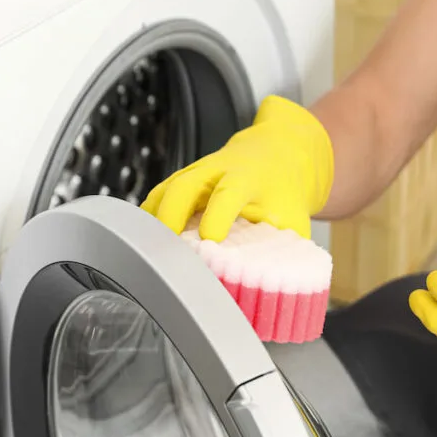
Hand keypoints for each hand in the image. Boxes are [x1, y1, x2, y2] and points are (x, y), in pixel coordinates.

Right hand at [141, 95, 332, 240]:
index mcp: (248, 176)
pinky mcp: (182, 180)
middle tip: (165, 248)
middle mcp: (217, 169)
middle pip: (185, 185)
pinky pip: (159, 196)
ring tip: (146, 251)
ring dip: (154, 220)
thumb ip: (284, 247)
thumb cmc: (283, 191)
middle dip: (172, 214)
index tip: (211, 239)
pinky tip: (142, 242)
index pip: (229, 192)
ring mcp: (195, 173)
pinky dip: (149, 218)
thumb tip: (275, 284)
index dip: (218, 214)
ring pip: (166, 189)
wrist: (275, 152)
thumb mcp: (294, 216)